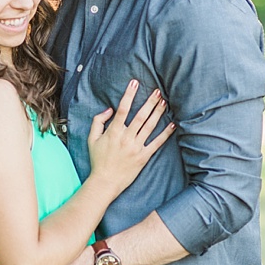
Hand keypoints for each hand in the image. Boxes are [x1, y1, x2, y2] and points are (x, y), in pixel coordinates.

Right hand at [87, 79, 175, 194]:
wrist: (105, 181)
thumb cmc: (98, 160)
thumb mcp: (92, 139)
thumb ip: (98, 121)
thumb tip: (109, 109)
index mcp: (113, 132)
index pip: (122, 109)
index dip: (129, 95)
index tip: (134, 83)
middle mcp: (126, 138)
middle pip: (140, 116)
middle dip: (149, 102)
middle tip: (157, 91)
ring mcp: (136, 147)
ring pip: (149, 127)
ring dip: (157, 113)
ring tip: (164, 102)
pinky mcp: (143, 157)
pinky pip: (156, 143)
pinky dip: (165, 134)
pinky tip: (172, 125)